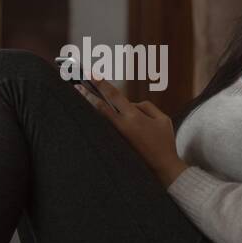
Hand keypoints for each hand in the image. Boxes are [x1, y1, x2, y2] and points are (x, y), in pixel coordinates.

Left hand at [74, 76, 188, 187]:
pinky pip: (105, 128)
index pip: (114, 96)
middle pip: (99, 107)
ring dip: (90, 107)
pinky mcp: (116, 144)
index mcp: (133, 117)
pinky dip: (97, 119)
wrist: (162, 167)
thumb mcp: (162, 119)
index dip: (102, 84)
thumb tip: (129, 104)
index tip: (91, 75)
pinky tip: (91, 114)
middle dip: (87, 95)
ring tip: (80, 96)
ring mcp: (117, 137)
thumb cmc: (164, 142)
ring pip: (100, 118)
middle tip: (76, 85)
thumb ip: (146, 106)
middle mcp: (122, 126)